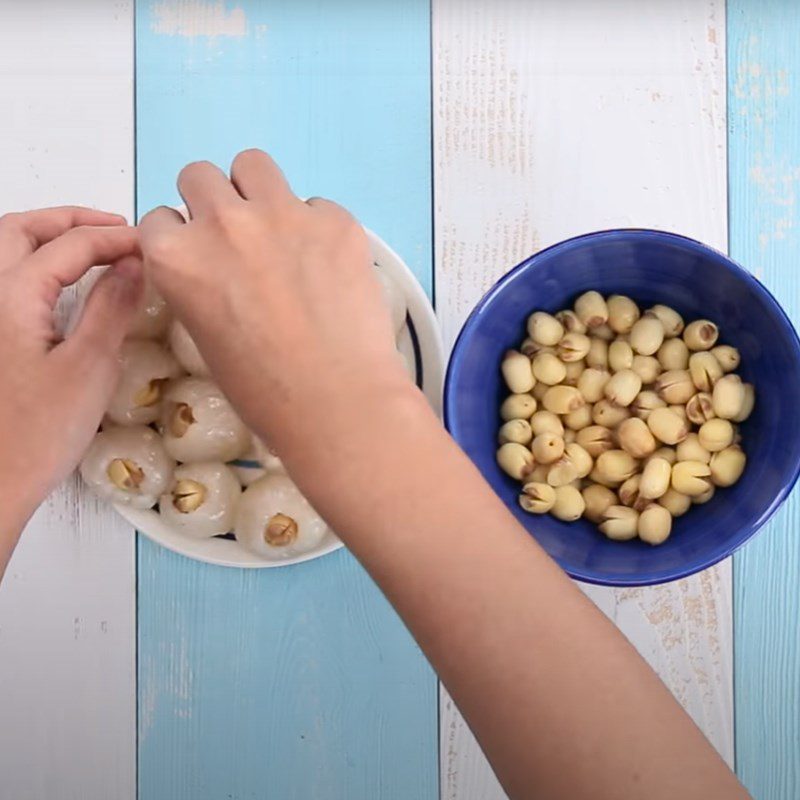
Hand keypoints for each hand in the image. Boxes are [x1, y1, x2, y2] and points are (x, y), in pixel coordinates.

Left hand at [0, 207, 141, 563]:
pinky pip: (10, 282)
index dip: (114, 236)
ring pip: (8, 252)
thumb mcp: (89, 366)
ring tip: (95, 247)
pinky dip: (41, 266)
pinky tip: (68, 286)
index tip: (151, 243)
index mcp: (11, 295)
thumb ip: (111, 308)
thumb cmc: (38, 432)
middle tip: (116, 229)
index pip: (68, 244)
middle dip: (69, 220)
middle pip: (20, 230)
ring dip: (50, 238)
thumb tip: (133, 265)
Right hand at [138, 149, 411, 454]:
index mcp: (176, 258)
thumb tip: (219, 269)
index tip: (201, 257)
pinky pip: (316, 205)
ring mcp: (281, 213)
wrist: (337, 401)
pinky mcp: (335, 219)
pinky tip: (329, 267)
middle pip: (199, 177)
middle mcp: (221, 223)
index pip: (159, 219)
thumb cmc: (264, 392)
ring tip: (279, 230)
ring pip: (253, 165)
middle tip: (239, 240)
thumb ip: (200, 285)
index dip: (181, 239)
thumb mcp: (206, 337)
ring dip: (257, 192)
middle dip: (213, 204)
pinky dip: (317, 227)